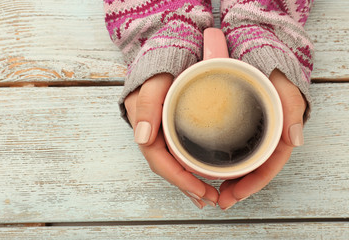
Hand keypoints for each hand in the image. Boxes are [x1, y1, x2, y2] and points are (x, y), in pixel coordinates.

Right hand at [124, 73, 218, 208]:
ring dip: (188, 182)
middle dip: (187, 186)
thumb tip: (143, 138)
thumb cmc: (161, 65)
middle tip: (210, 199)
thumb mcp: (154, 80)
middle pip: (166, 166)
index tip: (201, 191)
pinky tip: (200, 176)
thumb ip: (147, 104)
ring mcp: (160, 130)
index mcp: (145, 124)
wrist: (167, 52)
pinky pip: (177, 153)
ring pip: (172, 163)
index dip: (178, 179)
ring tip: (208, 196)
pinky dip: (188, 168)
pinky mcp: (170, 127)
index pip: (159, 160)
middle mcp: (151, 131)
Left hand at [217, 69, 306, 209]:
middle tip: (219, 200)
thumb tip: (295, 140)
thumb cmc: (270, 69)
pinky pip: (233, 150)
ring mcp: (251, 132)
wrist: (253, 54)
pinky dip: (224, 163)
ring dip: (231, 180)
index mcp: (277, 131)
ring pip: (243, 163)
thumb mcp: (283, 84)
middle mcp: (264, 135)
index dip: (253, 184)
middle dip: (238, 188)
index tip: (233, 196)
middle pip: (254, 169)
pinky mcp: (238, 126)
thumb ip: (292, 107)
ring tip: (213, 192)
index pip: (268, 165)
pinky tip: (212, 169)